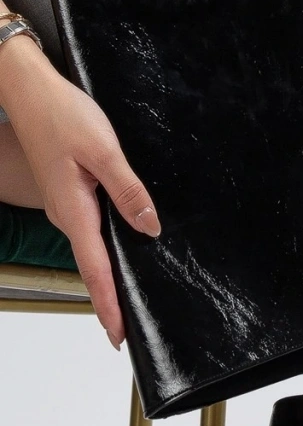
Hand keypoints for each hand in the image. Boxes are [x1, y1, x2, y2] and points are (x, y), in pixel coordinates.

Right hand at [0, 45, 160, 347]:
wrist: (28, 90)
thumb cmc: (61, 114)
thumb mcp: (102, 150)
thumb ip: (128, 190)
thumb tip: (150, 226)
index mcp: (74, 211)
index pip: (95, 269)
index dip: (107, 304)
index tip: (118, 335)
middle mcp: (67, 215)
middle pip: (93, 267)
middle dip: (109, 300)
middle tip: (126, 330)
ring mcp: (67, 205)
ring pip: (92, 249)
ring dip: (108, 276)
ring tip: (127, 302)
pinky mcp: (70, 193)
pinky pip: (90, 229)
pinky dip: (105, 249)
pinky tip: (122, 251)